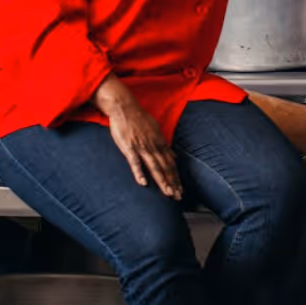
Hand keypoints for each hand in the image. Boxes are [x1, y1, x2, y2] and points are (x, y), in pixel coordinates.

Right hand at [95, 77, 181, 198]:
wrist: (124, 107)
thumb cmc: (139, 118)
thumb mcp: (156, 130)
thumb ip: (164, 145)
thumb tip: (173, 156)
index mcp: (160, 143)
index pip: (171, 164)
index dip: (176, 177)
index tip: (181, 189)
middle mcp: (154, 146)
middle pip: (166, 168)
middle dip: (173, 183)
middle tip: (178, 197)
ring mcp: (142, 147)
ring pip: (154, 167)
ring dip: (162, 181)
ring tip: (168, 193)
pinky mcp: (129, 148)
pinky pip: (135, 162)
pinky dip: (139, 173)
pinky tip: (143, 183)